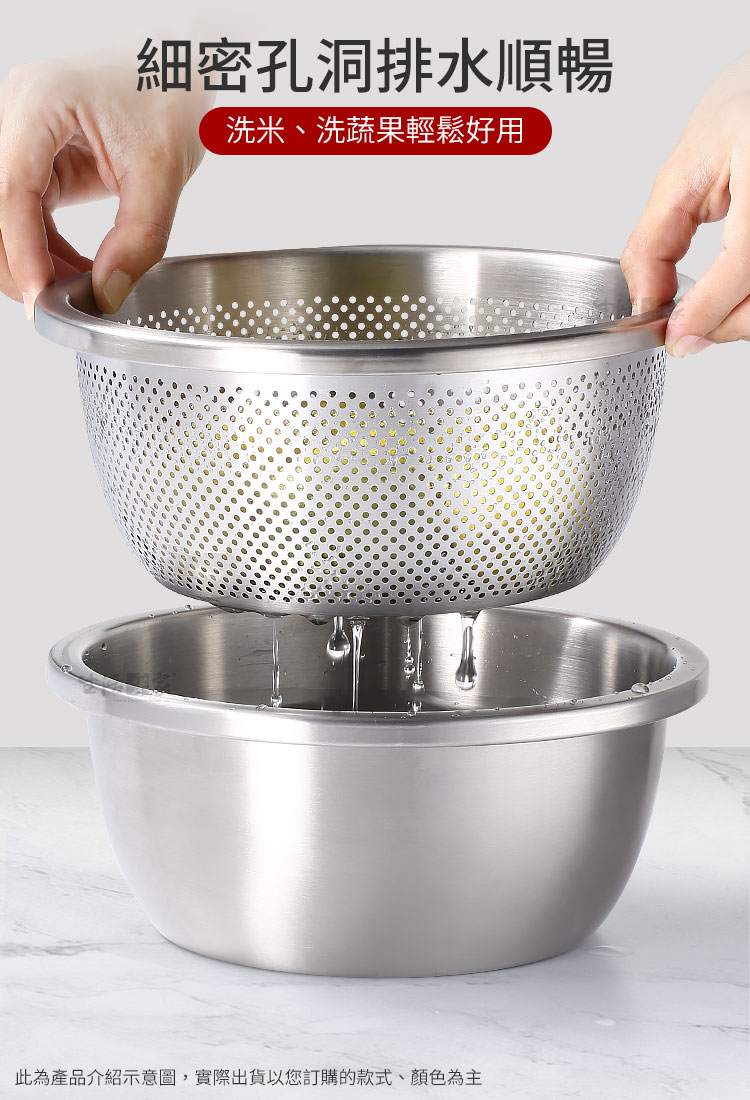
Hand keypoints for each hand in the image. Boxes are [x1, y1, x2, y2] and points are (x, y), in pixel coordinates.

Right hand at [0, 53, 210, 317]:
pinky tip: (76, 272)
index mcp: (41, 101)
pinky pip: (23, 214)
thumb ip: (139, 237)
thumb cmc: (170, 93)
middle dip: (20, 263)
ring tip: (77, 290)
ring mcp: (20, 136)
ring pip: (2, 216)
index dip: (23, 252)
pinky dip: (44, 250)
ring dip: (31, 261)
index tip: (42, 297)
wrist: (176, 68)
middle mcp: (17, 114)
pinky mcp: (34, 159)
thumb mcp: (163, 171)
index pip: (10, 190)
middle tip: (60, 304)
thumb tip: (108, 292)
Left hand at [621, 50, 749, 355]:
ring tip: (710, 308)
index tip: (677, 337)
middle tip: (686, 329)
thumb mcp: (686, 169)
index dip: (707, 312)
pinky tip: (734, 292)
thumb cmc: (748, 104)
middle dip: (720, 325)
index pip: (743, 265)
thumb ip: (656, 241)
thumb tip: (647, 299)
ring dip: (739, 317)